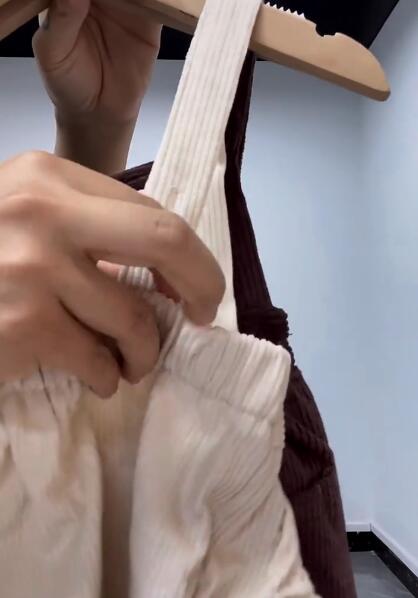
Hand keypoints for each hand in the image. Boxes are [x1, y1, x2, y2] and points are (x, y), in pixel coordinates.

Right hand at [0, 151, 224, 396]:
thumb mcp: (25, 217)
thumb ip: (85, 226)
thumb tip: (165, 267)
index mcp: (48, 177)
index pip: (151, 213)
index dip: (187, 256)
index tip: (194, 286)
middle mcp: (42, 214)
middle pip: (166, 241)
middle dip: (202, 282)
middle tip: (205, 313)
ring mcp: (31, 271)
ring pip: (134, 318)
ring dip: (144, 351)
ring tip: (132, 363)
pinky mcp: (23, 327)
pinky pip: (99, 361)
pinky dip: (108, 377)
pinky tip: (97, 376)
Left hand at [32, 0, 161, 171]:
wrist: (99, 113)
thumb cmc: (68, 84)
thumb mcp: (53, 53)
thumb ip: (62, 18)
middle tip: (115, 0)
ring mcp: (125, 4)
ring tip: (130, 3)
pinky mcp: (150, 19)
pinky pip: (158, 2)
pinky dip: (163, 0)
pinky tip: (159, 2)